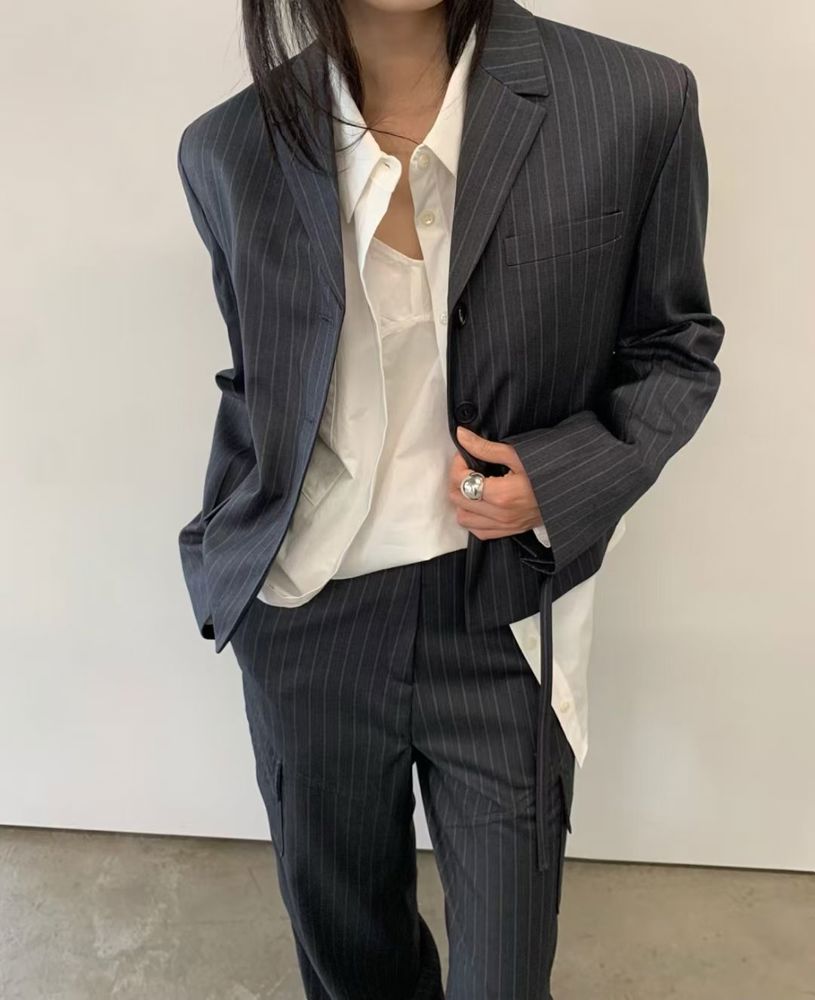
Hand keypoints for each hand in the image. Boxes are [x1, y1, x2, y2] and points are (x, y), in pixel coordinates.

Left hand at [448, 426, 544, 540]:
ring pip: (463, 518)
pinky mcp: (510, 532)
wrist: (572, 489)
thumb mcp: (517, 454)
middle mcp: (500, 514)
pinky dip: (474, 518)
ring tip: (474, 485)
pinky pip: (478, 532)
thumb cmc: (548, 468)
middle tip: (469, 467)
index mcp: (501, 495)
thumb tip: (461, 436)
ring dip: (463, 501)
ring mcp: (505, 526)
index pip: (460, 480)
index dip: (458, 463)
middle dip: (457, 479)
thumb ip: (485, 447)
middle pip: (457, 498)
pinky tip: (481, 503)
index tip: (466, 454)